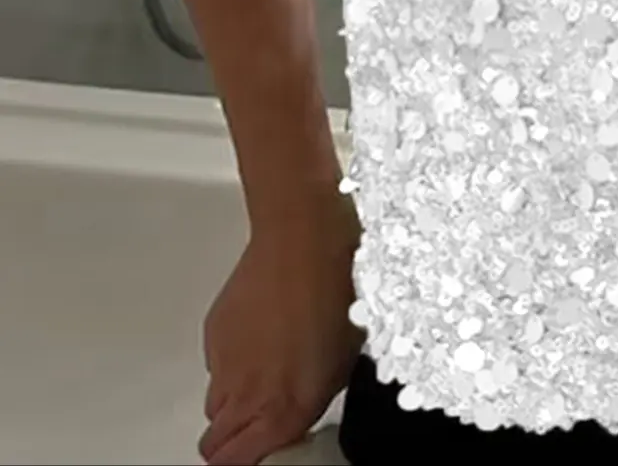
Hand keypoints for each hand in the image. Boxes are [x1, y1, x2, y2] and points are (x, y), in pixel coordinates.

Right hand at [199, 190, 363, 464]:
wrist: (305, 236)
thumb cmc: (337, 289)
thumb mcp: (342, 361)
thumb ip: (309, 402)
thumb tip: (299, 416)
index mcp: (284, 410)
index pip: (236, 464)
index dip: (248, 461)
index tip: (265, 452)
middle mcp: (247, 394)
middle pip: (215, 444)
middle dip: (234, 439)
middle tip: (261, 419)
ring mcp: (224, 364)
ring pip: (214, 404)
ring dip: (235, 399)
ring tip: (267, 368)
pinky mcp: (213, 333)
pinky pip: (216, 363)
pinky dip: (232, 359)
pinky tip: (261, 333)